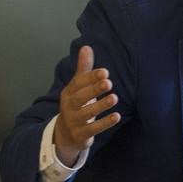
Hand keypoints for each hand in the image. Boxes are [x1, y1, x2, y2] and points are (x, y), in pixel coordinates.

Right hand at [52, 45, 118, 163]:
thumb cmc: (76, 105)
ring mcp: (73, 122)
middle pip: (80, 98)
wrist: (65, 134)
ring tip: (114, 98)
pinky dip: (104, 123)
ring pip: (86, 114)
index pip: (78, 83)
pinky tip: (117, 116)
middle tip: (109, 83)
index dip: (91, 78)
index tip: (105, 72)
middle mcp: (69, 106)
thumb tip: (86, 46)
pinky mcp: (80, 135)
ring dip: (100, 106)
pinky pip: (92, 129)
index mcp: (69, 92)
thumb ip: (84, 69)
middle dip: (94, 90)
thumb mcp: (78, 87)